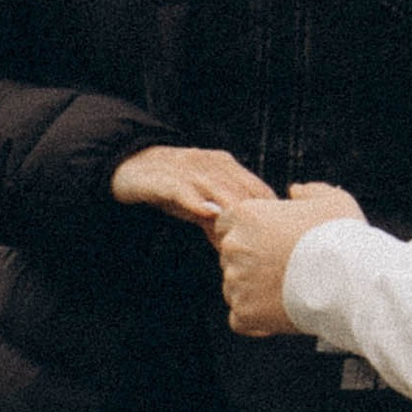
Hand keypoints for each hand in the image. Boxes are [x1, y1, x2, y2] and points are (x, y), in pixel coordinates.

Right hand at [111, 144, 275, 230]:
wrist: (129, 164)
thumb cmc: (172, 186)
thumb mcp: (200, 202)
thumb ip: (221, 220)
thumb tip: (240, 248)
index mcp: (225, 166)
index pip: (256, 188)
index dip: (270, 211)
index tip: (282, 234)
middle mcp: (211, 164)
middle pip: (242, 189)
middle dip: (255, 215)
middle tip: (264, 243)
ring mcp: (188, 169)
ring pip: (217, 188)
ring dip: (231, 211)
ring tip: (242, 233)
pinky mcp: (164, 178)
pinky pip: (183, 189)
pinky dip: (195, 200)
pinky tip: (206, 212)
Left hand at [213, 182, 363, 335]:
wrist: (351, 280)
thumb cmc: (342, 238)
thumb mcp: (333, 200)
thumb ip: (309, 192)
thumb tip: (296, 191)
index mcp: (247, 215)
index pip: (227, 223)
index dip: (249, 233)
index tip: (270, 242)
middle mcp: (235, 247)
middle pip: (230, 256)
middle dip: (252, 263)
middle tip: (286, 268)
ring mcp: (237, 282)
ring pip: (235, 287)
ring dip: (254, 291)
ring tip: (289, 292)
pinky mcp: (246, 312)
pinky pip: (241, 318)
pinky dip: (257, 319)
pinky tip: (280, 314)